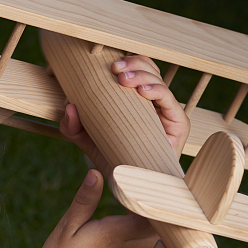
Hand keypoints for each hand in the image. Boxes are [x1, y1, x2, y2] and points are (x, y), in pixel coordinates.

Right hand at [28, 170, 158, 247]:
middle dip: (170, 202)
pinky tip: (145, 209)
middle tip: (171, 178)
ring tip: (160, 190)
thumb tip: (96, 172)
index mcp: (118, 233)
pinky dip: (151, 223)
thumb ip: (85, 200)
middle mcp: (130, 244)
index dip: (164, 194)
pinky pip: (147, 237)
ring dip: (161, 213)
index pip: (154, 211)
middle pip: (165, 222)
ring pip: (158, 231)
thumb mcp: (66, 228)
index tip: (167, 174)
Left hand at [59, 54, 190, 160]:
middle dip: (133, 64)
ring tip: (124, 80)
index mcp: (136, 100)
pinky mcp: (179, 124)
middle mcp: (154, 102)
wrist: (132, 186)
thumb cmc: (113, 159)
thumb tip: (69, 106)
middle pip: (149, 69)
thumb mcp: (88, 141)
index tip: (109, 64)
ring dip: (142, 74)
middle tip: (115, 69)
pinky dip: (157, 91)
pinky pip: (170, 100)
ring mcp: (167, 112)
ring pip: (159, 80)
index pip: (137, 70)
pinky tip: (143, 91)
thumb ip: (73, 127)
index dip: (127, 62)